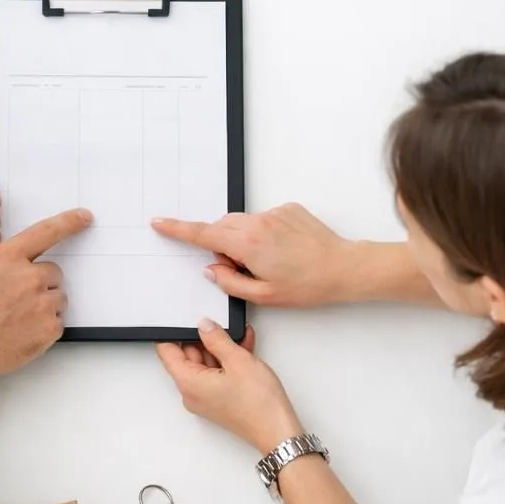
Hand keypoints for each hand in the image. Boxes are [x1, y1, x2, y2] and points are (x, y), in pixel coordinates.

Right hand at [0, 208, 91, 389]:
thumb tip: (5, 259)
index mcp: (8, 258)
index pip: (46, 232)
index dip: (68, 222)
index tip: (83, 217)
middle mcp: (29, 277)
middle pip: (54, 272)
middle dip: (42, 283)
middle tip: (21, 298)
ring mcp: (42, 303)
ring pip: (58, 298)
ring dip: (45, 305)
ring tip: (19, 318)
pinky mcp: (49, 328)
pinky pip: (58, 322)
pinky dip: (45, 328)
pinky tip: (23, 332)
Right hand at [152, 204, 354, 306]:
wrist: (344, 267)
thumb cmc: (308, 285)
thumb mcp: (263, 295)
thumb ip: (229, 282)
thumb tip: (212, 269)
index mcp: (248, 244)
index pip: (203, 234)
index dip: (178, 229)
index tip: (160, 223)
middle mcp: (258, 222)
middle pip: (222, 227)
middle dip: (222, 244)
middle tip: (241, 268)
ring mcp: (274, 213)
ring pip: (243, 223)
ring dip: (244, 239)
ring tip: (269, 261)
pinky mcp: (288, 209)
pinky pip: (263, 219)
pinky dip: (263, 233)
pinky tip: (283, 250)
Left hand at [156, 321, 303, 453]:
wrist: (277, 430)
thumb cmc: (258, 403)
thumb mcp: (237, 360)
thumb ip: (216, 338)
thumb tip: (204, 326)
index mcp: (188, 383)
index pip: (167, 352)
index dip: (172, 333)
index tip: (181, 319)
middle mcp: (192, 392)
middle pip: (187, 357)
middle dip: (203, 338)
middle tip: (219, 324)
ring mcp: (205, 397)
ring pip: (205, 364)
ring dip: (220, 348)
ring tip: (239, 335)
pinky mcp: (218, 399)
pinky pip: (216, 374)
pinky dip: (227, 361)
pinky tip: (243, 347)